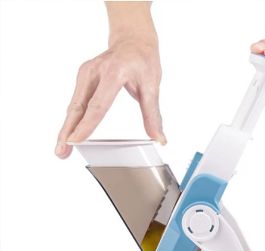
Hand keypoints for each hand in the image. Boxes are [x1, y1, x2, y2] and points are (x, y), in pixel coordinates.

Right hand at [56, 1, 164, 158]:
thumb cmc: (143, 60)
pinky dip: (71, 120)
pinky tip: (68, 134)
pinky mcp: (83, 78)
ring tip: (61, 149)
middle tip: (61, 152)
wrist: (133, 39)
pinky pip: (76, 102)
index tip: (76, 140)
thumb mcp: (152, 86)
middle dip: (68, 132)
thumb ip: (152, 115)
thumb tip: (159, 138)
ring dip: (66, 129)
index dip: (86, 125)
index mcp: (113, 73)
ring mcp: (86, 74)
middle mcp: (95, 72)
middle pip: (78, 107)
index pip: (98, 105)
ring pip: (73, 106)